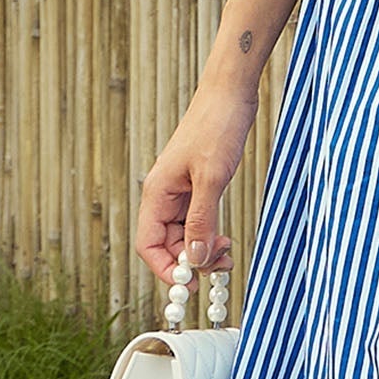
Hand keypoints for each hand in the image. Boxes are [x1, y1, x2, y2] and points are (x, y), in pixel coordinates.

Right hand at [135, 85, 255, 287]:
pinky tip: (225, 238)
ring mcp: (181, 192)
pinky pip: (197, 221)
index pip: (148, 244)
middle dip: (191, 260)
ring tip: (228, 251)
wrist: (230, 95)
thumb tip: (194, 260)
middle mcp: (164, 195)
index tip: (189, 283)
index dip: (165, 268)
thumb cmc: (217, 128)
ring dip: (203, 249)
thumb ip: (202, 220)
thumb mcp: (212, 178)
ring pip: (184, 235)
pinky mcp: (198, 187)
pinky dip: (209, 234)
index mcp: (156, 193)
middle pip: (167, 244)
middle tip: (222, 264)